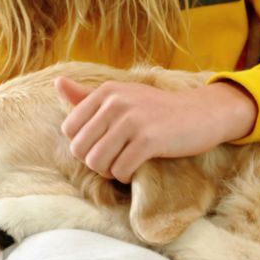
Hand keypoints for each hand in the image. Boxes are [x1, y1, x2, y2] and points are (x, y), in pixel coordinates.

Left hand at [56, 76, 256, 182]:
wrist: (202, 113)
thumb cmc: (157, 109)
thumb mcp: (122, 96)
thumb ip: (87, 95)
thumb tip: (57, 83)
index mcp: (106, 91)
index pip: (69, 130)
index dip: (83, 146)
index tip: (103, 146)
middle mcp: (116, 102)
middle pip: (80, 149)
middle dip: (94, 162)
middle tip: (114, 160)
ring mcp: (132, 120)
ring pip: (97, 162)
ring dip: (109, 172)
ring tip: (124, 165)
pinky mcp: (149, 139)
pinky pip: (120, 170)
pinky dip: (125, 176)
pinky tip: (136, 169)